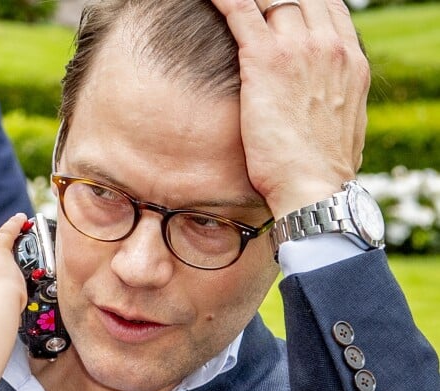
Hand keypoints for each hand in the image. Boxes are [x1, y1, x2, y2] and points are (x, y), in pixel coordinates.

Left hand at [210, 0, 368, 217]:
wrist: (313, 188)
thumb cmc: (323, 170)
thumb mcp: (345, 127)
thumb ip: (334, 101)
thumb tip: (327, 105)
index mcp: (350, 61)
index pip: (327, 9)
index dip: (303, 7)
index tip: (283, 14)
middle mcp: (329, 46)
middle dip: (275, 2)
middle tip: (256, 17)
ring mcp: (300, 48)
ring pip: (270, 1)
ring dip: (251, 6)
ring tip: (230, 10)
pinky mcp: (266, 59)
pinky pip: (240, 9)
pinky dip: (224, 0)